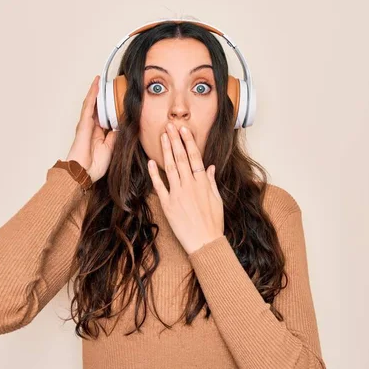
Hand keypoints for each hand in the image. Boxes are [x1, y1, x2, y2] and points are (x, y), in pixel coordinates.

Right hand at [66, 75, 116, 182]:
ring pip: (93, 103)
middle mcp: (92, 127)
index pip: (106, 116)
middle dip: (103, 96)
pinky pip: (89, 105)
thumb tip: (122, 125)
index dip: (111, 107)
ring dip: (97, 91)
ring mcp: (86, 124)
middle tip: (112, 84)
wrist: (83, 173)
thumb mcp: (111, 148)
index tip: (119, 98)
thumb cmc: (94, 165)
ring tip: (102, 79)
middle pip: (98, 107)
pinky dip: (93, 94)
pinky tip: (97, 84)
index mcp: (98, 133)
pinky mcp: (83, 123)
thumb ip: (116, 136)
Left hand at [147, 123, 223, 254]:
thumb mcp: (217, 200)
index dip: (188, 142)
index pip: (195, 157)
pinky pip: (160, 186)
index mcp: (203, 183)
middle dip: (175, 140)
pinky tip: (151, 162)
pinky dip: (154, 174)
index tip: (183, 129)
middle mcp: (190, 185)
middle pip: (181, 158)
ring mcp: (178, 194)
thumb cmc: (213, 222)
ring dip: (165, 151)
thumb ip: (211, 182)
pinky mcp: (168, 205)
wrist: (205, 242)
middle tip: (169, 125)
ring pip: (170, 167)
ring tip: (162, 137)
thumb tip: (209, 167)